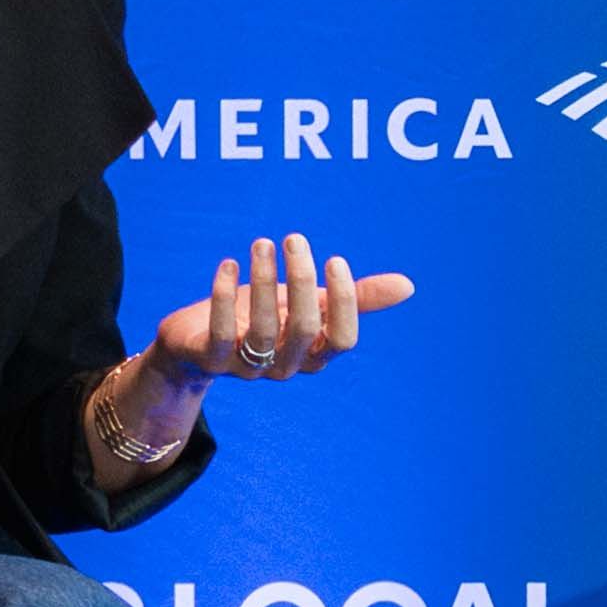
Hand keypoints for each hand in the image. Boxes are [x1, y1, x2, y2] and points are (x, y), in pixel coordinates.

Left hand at [106, 236, 416, 461]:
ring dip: (263, 282)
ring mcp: (247, 368)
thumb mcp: (308, 303)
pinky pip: (220, 334)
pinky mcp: (210, 360)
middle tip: (294, 239)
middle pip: (303, 330)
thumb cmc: (262, 316)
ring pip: (262, 331)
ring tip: (261, 244)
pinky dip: (222, 296)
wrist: (197, 342)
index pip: (341, 340)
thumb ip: (355, 298)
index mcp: (314, 354)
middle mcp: (285, 366)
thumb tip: (409, 286)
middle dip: (301, 281)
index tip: (335, 259)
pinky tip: (228, 264)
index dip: (343, 303)